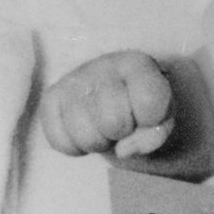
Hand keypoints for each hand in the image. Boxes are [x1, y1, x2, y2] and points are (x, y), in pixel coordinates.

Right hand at [41, 51, 174, 157]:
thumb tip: (122, 150)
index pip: (148, 102)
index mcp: (137, 63)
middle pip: (113, 122)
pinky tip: (85, 130)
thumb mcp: (162, 119)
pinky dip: (76, 147)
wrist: (116, 94)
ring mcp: (73, 79)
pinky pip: (60, 141)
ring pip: (86, 136)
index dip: (150, 120)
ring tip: (104, 127)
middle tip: (123, 124)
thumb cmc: (143, 106)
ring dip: (99, 142)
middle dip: (122, 133)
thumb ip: (155, 135)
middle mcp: (103, 64)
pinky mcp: (51, 97)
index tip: (148, 114)